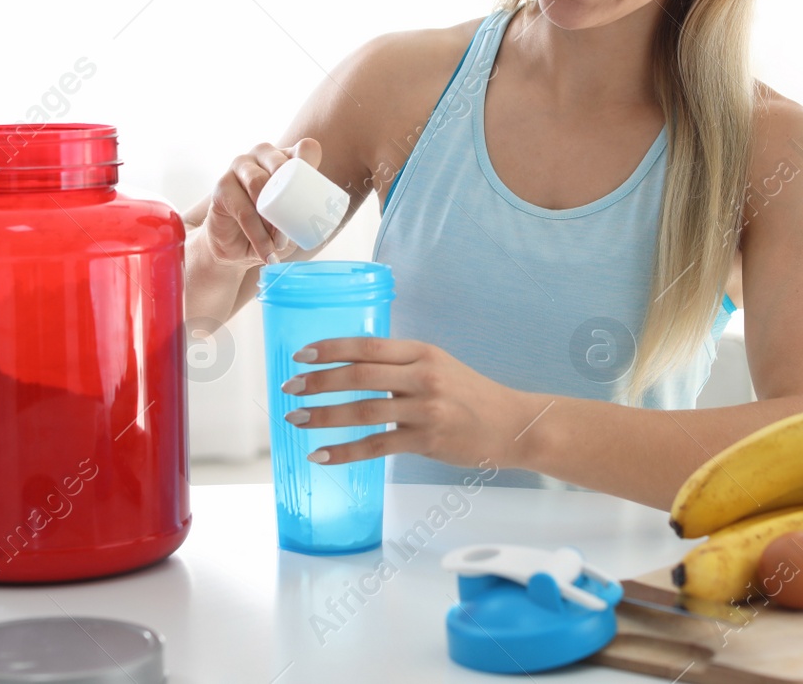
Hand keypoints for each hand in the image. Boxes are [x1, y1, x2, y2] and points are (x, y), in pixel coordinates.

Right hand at [199, 137, 320, 268]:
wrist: (236, 246)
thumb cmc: (270, 228)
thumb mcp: (293, 220)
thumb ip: (306, 214)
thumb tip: (317, 223)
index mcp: (287, 157)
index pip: (305, 149)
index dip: (311, 163)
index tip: (316, 190)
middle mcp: (263, 155)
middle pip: (279, 164)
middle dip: (289, 196)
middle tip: (294, 230)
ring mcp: (240, 167)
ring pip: (258, 184)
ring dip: (271, 218)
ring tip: (280, 244)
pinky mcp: (221, 186)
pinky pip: (243, 210)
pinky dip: (257, 234)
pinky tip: (266, 251)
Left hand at [279, 336, 550, 470]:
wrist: (513, 424)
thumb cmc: (470, 394)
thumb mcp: (438, 366)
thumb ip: (400, 365)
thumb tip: (351, 368)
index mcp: (422, 352)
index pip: (367, 346)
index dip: (331, 349)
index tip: (302, 355)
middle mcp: (423, 376)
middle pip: (360, 375)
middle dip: (319, 381)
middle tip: (290, 387)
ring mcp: (426, 409)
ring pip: (364, 410)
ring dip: (324, 415)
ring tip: (297, 419)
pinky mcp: (427, 440)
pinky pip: (377, 445)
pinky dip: (345, 451)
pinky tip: (322, 455)